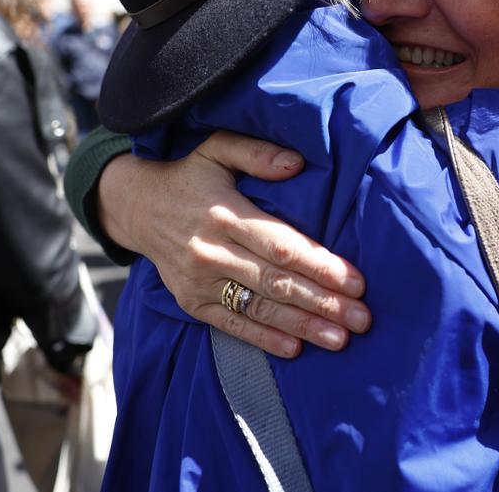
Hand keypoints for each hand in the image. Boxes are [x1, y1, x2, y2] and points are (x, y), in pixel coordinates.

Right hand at [98, 131, 370, 357]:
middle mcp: (212, 252)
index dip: (320, 266)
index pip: (281, 247)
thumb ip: (256, 153)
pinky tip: (295, 350)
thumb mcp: (217, 148)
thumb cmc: (191, 175)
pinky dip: (263, 339)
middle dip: (323, 303)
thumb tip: (296, 164)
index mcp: (225, 214)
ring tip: (340, 339)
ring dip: (302, 327)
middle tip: (362, 318)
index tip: (356, 281)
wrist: (137, 206)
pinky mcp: (191, 303)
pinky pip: (231, 324)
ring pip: (259, 307)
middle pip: (277, 283)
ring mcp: (199, 282)